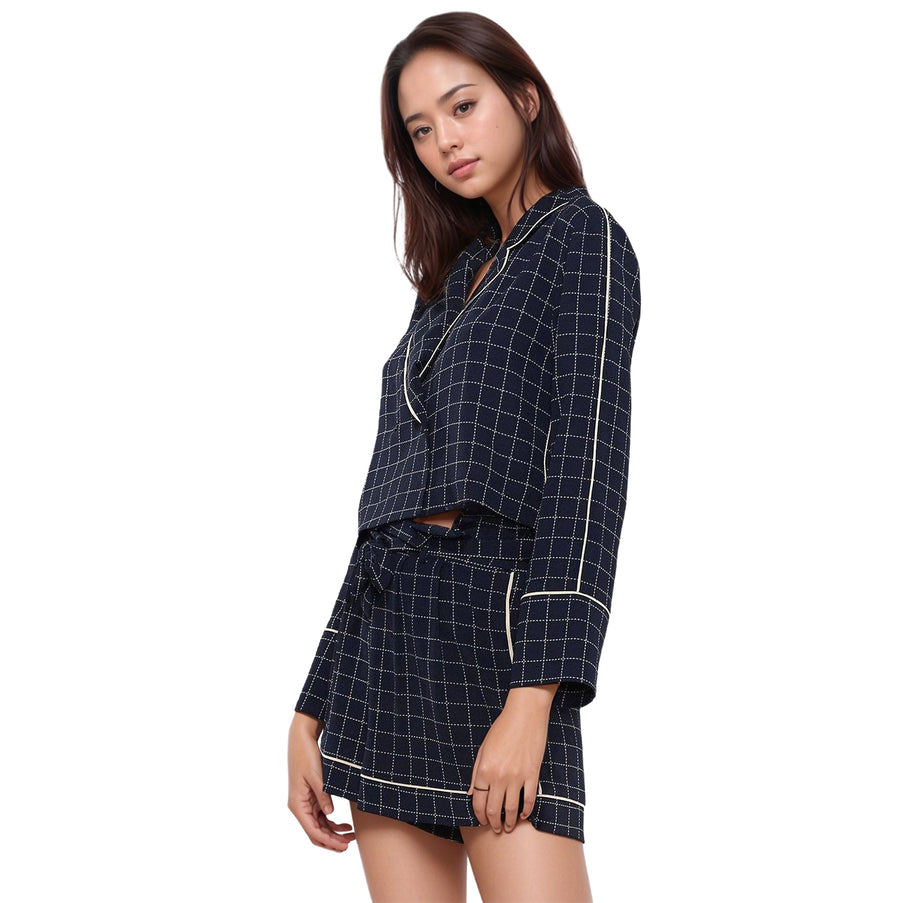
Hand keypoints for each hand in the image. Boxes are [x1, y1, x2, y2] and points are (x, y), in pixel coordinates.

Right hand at [287, 712, 355, 850]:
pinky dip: (332, 823)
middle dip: (332, 841)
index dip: (329, 841)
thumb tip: (330, 814)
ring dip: (334, 833)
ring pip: (319, 826)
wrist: (301, 738)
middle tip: (350, 843)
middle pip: (315, 833)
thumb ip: (323, 795)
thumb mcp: (316, 775)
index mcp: (297, 804)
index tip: (344, 846)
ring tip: (351, 835)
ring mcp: (305, 803)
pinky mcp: (311, 797)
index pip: (313, 831)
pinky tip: (345, 825)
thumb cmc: (306, 755)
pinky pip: (322, 816)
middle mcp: (299, 807)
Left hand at [466, 687, 555, 833]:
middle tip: (495, 829)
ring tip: (508, 827)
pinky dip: (526, 811)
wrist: (525, 714)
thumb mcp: (483, 748)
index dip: (479, 815)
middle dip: (493, 823)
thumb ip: (477, 772)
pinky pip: (529, 800)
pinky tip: (523, 815)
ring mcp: (517, 777)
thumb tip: (471, 793)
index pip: (479, 802)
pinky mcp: (532, 775)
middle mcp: (499, 776)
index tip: (481, 821)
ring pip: (511, 809)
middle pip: (494, 810)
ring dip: (509, 822)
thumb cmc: (502, 728)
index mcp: (484, 769)